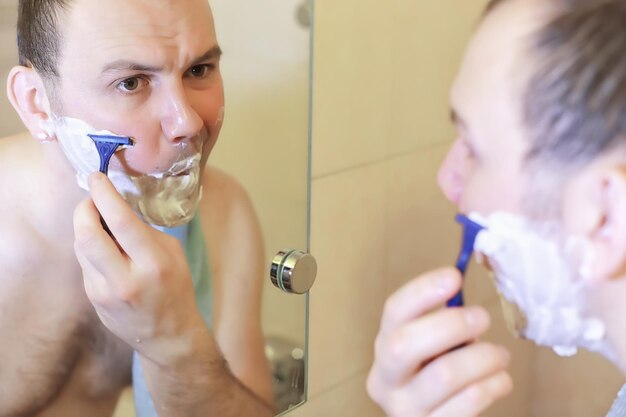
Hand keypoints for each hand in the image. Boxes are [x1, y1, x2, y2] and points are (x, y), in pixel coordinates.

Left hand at [73, 172, 205, 365]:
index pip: (120, 221)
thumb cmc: (176, 288)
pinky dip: (91, 250)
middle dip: (84, 209)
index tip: (96, 177)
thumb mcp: (172, 254)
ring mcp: (106, 293)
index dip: (104, 194)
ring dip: (85, 228)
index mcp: (154, 263)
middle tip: (91, 198)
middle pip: (87, 234)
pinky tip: (105, 250)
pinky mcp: (94, 300)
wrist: (168, 334)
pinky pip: (85, 264)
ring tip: (99, 221)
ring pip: (81, 248)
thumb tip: (116, 208)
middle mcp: (126, 279)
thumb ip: (144, 232)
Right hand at [366, 268, 511, 416]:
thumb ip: (442, 323)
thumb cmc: (440, 379)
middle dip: (450, 325)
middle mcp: (385, 380)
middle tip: (483, 318)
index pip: (393, 312)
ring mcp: (404, 410)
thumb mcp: (432, 350)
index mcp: (384, 349)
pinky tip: (500, 380)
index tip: (454, 276)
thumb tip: (460, 282)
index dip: (422, 291)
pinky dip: (490, 386)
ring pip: (442, 375)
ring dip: (481, 358)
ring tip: (501, 355)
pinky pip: (465, 404)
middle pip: (404, 344)